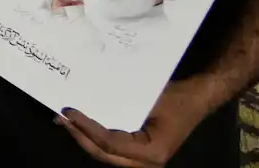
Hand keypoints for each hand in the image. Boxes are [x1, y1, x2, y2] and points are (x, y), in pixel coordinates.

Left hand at [59, 77, 214, 166]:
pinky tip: (83, 125)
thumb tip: (85, 100)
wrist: (198, 99)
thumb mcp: (149, 98)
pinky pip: (113, 148)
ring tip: (66, 121)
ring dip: (85, 137)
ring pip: (106, 154)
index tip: (69, 112)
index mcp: (152, 152)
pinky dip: (96, 137)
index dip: (87, 129)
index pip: (110, 143)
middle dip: (80, 136)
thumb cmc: (177, 98)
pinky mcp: (139, 153)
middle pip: (104, 153)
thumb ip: (119, 105)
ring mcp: (143, 161)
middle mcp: (147, 162)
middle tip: (61, 118)